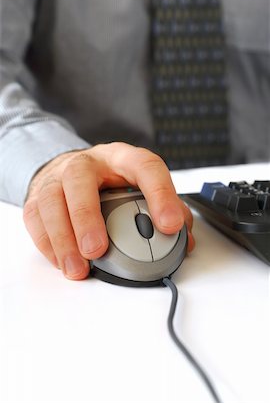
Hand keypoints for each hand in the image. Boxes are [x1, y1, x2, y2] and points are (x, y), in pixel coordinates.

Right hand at [23, 142, 194, 279]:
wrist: (71, 170)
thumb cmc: (110, 181)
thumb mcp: (139, 185)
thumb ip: (165, 208)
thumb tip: (183, 236)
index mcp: (121, 158)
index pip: (144, 166)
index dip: (160, 194)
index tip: (170, 225)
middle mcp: (87, 163)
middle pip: (79, 178)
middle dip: (87, 216)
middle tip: (98, 250)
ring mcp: (57, 177)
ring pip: (51, 201)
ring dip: (63, 238)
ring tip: (78, 268)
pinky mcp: (38, 196)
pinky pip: (35, 218)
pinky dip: (47, 244)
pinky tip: (62, 261)